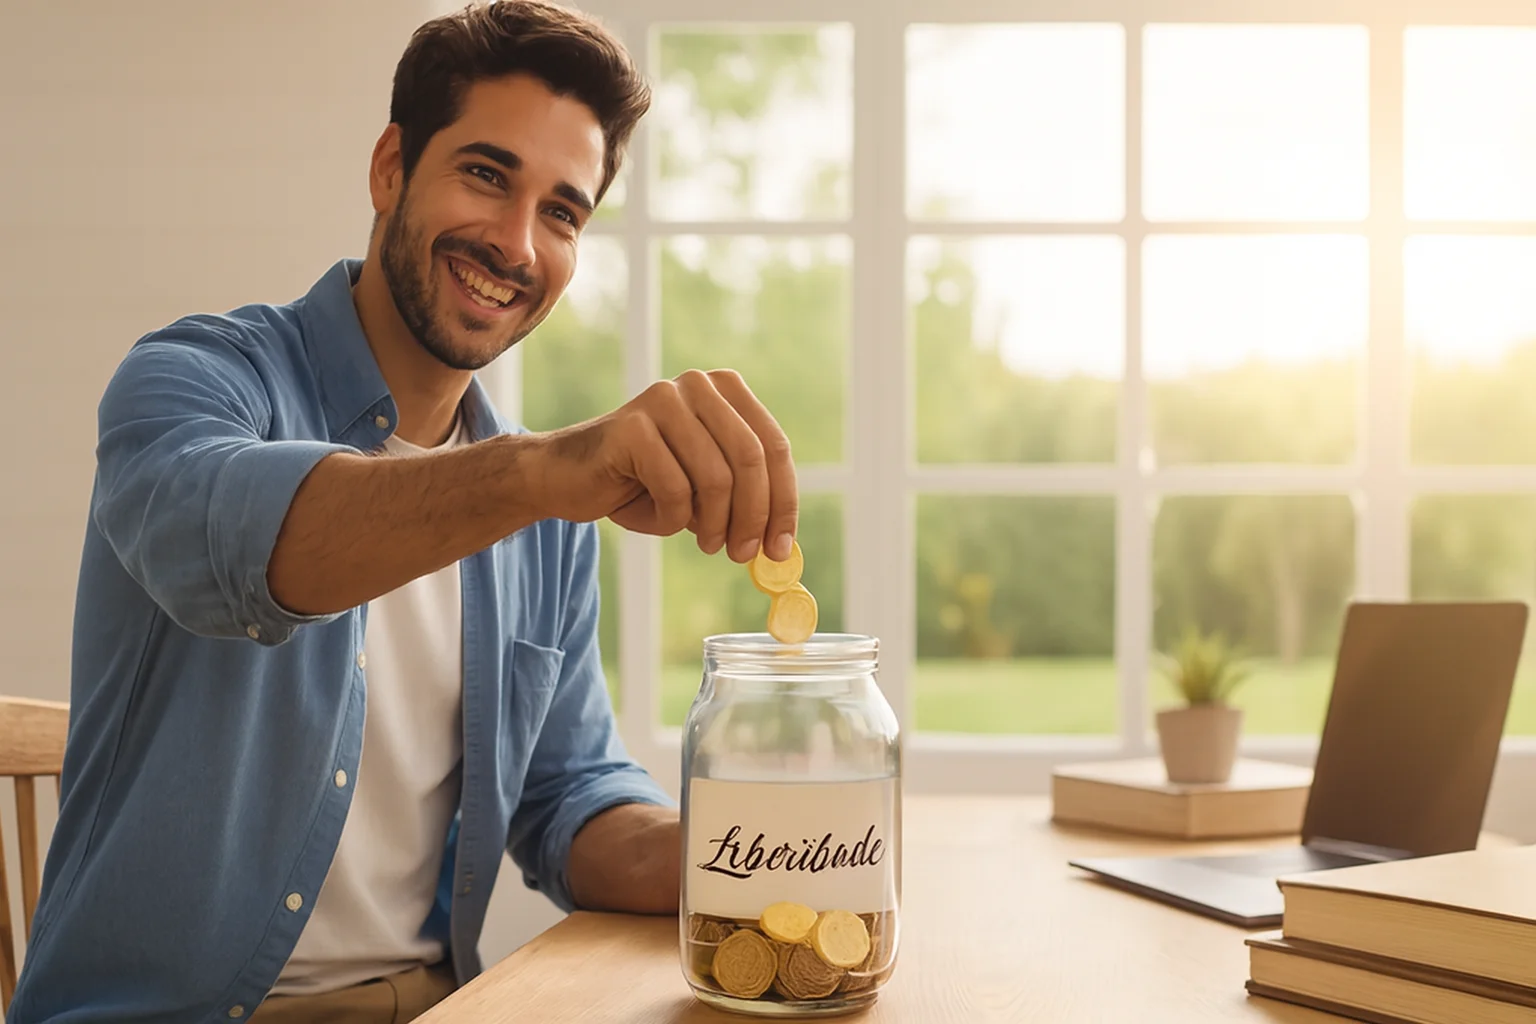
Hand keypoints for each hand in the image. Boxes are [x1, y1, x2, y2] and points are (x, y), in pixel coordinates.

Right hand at [532, 369, 796, 562]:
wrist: (564, 478)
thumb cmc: (642, 484)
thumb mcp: (705, 489)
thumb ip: (744, 502)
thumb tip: (783, 547)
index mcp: (725, 390)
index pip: (774, 446)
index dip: (784, 501)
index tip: (782, 548)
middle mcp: (699, 386)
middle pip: (751, 460)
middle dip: (754, 517)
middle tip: (744, 555)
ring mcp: (665, 400)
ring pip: (717, 478)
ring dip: (715, 525)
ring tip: (708, 545)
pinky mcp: (633, 426)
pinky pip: (675, 489)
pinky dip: (674, 519)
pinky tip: (660, 520)